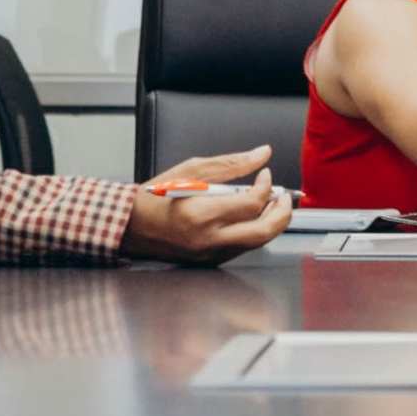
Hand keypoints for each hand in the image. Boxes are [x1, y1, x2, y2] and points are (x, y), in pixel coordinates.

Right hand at [121, 148, 290, 266]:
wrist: (131, 226)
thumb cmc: (156, 197)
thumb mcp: (192, 170)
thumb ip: (232, 164)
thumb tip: (263, 154)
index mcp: (202, 214)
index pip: (251, 203)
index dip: (266, 187)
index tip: (266, 175)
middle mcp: (209, 239)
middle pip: (263, 231)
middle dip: (282, 213)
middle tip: (285, 197)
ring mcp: (211, 254)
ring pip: (256, 242)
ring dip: (270, 222)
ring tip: (271, 204)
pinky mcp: (210, 261)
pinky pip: (242, 247)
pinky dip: (253, 231)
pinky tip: (251, 216)